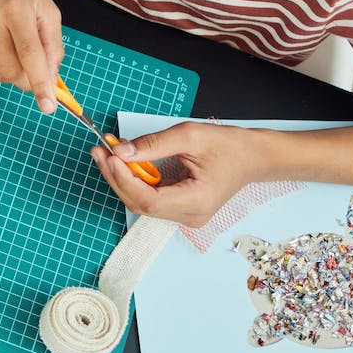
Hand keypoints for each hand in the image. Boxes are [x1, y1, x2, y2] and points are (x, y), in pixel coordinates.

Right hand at [0, 0, 63, 112]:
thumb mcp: (45, 7)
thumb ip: (52, 45)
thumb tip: (51, 80)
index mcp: (16, 6)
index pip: (29, 54)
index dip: (40, 83)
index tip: (48, 106)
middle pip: (11, 70)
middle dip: (26, 77)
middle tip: (31, 66)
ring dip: (8, 74)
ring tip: (10, 50)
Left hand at [90, 122, 279, 227]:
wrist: (252, 156)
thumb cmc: (228, 146)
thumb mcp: (190, 136)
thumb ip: (154, 145)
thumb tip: (121, 152)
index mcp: (197, 202)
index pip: (149, 200)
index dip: (125, 180)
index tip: (109, 156)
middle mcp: (190, 216)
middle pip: (141, 203)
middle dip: (117, 177)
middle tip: (99, 150)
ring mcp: (184, 215)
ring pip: (142, 202)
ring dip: (122, 178)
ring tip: (107, 153)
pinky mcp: (179, 208)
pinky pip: (149, 197)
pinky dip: (134, 180)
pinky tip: (123, 162)